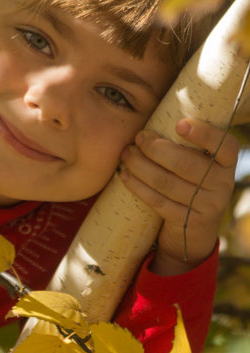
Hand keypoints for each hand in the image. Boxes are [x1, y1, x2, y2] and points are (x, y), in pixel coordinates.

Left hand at [120, 118, 238, 275]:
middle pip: (186, 164)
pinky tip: (125, 174)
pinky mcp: (188, 222)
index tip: (179, 124)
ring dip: (141, 165)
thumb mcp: (199, 165)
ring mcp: (207, 205)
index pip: (225, 145)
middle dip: (155, 149)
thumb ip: (188, 145)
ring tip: (126, 154)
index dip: (204, 134)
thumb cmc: (190, 184)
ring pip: (167, 183)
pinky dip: (138, 186)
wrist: (194, 233)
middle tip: (138, 138)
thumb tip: (154, 119)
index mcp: (226, 163)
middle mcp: (222, 184)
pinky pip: (158, 201)